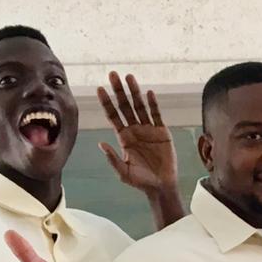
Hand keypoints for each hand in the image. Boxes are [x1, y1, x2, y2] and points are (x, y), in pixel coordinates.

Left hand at [97, 72, 176, 194]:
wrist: (161, 186)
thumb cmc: (141, 181)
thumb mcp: (123, 172)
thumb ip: (113, 158)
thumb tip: (101, 144)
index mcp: (124, 137)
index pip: (113, 115)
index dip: (107, 102)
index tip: (99, 89)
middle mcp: (135, 129)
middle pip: (125, 106)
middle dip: (119, 91)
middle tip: (112, 74)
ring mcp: (148, 129)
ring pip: (140, 106)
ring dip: (134, 92)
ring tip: (129, 77)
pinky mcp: (162, 132)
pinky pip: (156, 115)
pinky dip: (153, 104)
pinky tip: (149, 93)